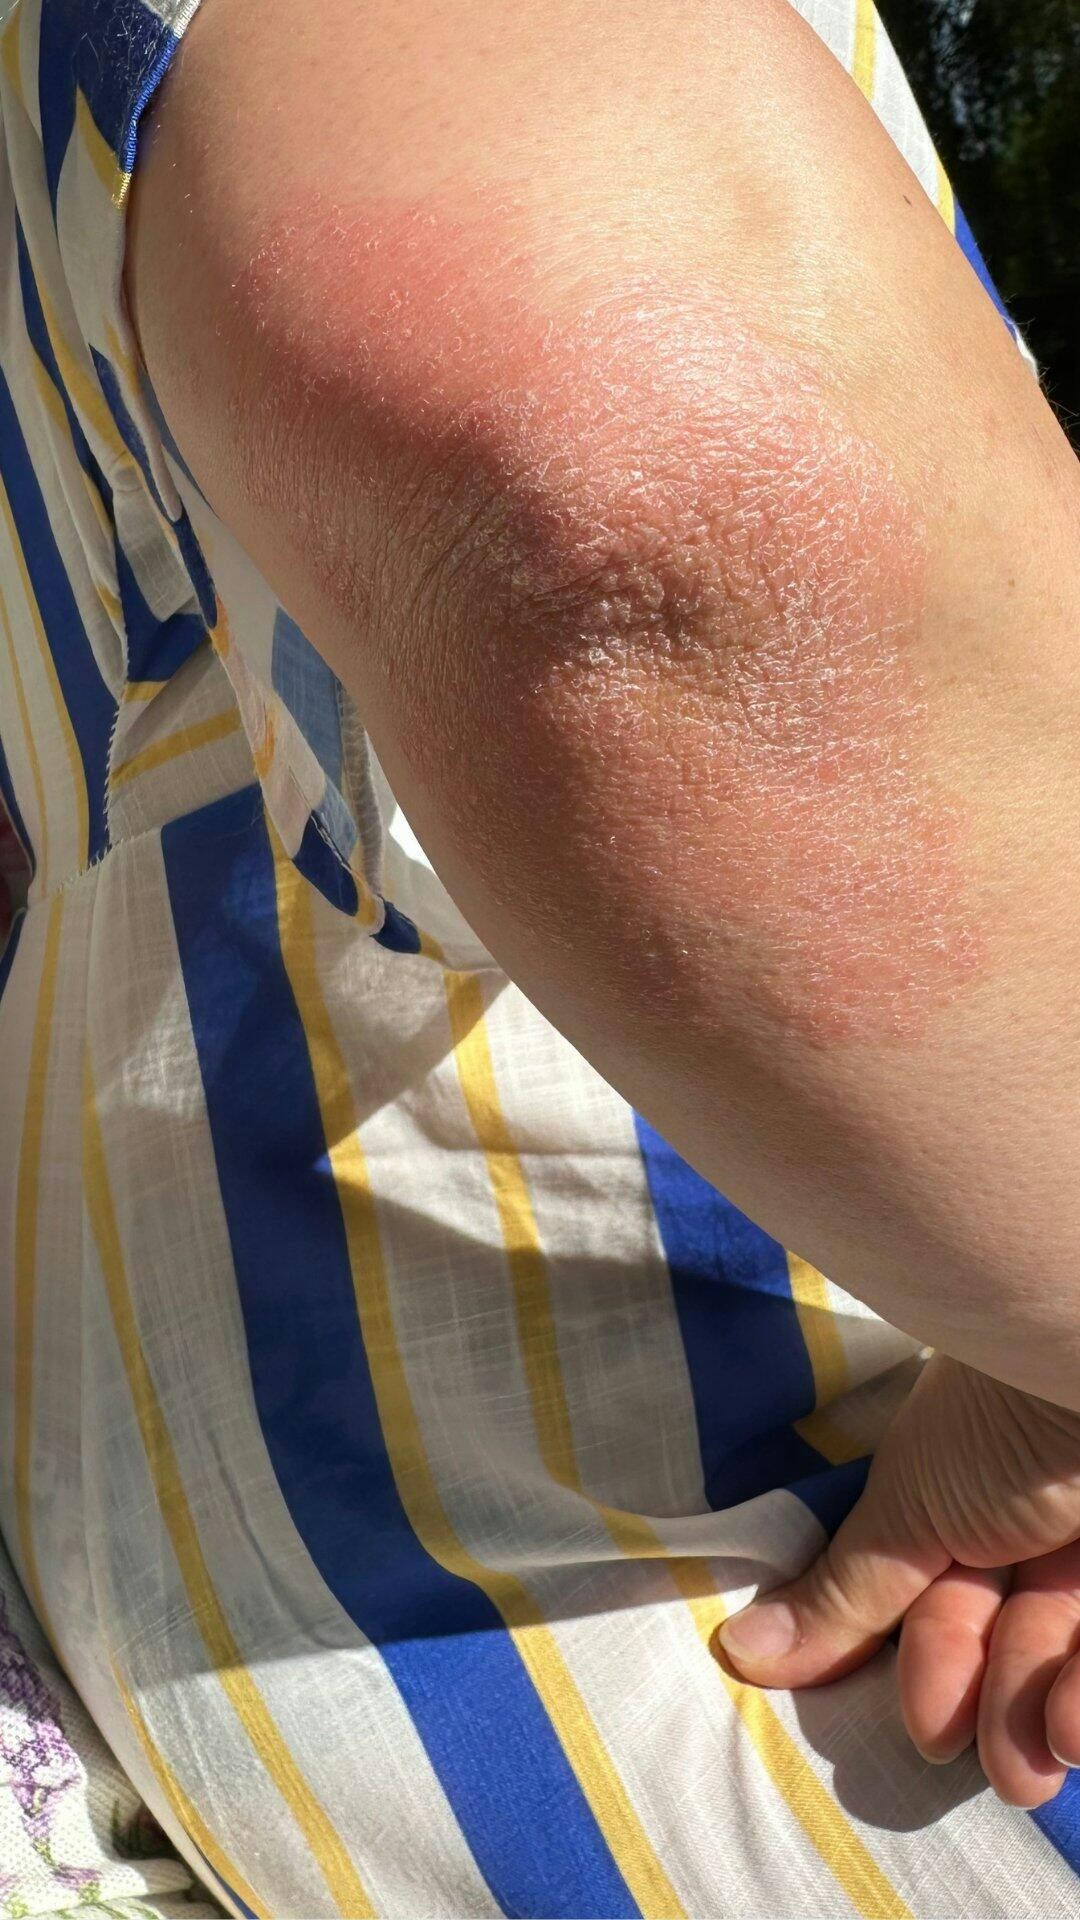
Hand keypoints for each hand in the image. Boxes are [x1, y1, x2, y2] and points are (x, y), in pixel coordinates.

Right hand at [715, 1351, 1079, 1806]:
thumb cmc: (998, 1420)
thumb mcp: (908, 1508)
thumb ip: (841, 1593)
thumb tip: (735, 1651)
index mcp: (969, 1484)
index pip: (952, 1594)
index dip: (940, 1663)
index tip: (931, 1729)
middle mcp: (1039, 1506)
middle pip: (1018, 1628)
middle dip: (1001, 1705)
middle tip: (1002, 1771)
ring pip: (1071, 1638)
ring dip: (1050, 1709)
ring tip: (1044, 1759)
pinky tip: (1073, 1727)